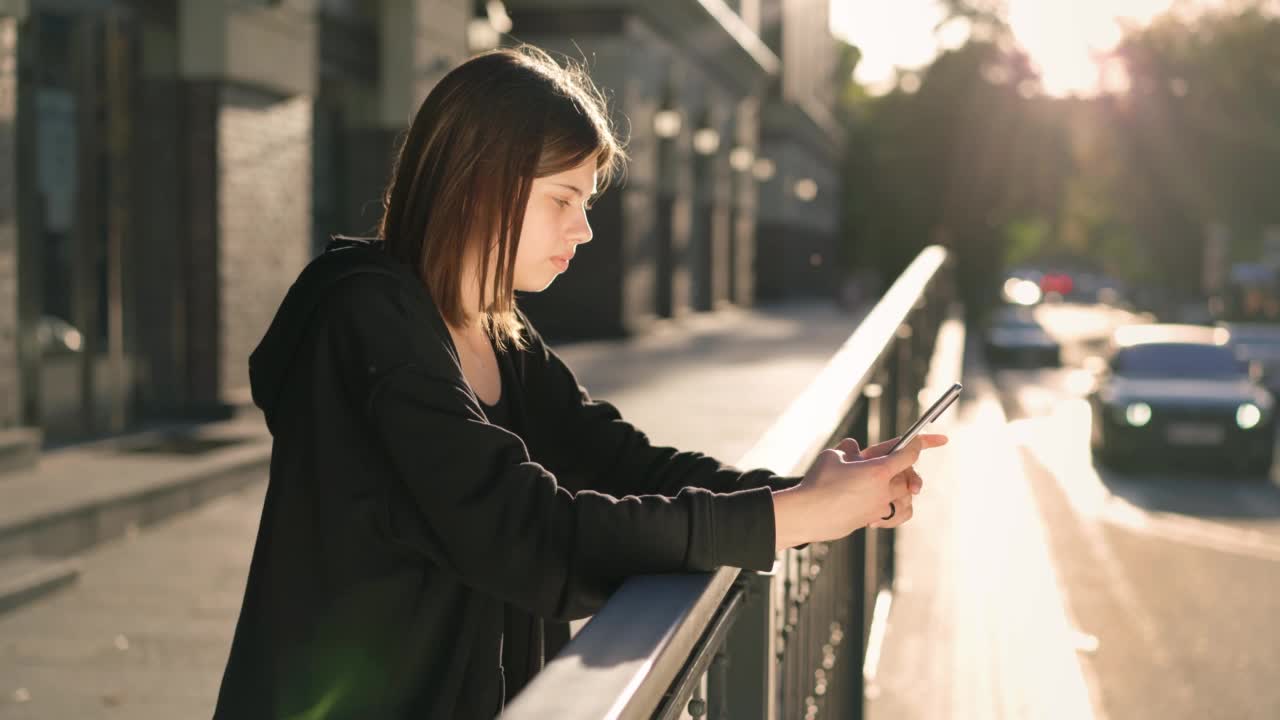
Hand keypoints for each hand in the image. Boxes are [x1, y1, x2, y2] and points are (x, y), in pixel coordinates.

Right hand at [772, 433, 947, 549]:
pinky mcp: (874, 521)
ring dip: (903, 488)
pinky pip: (899, 515)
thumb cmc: (818, 483)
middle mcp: (884, 490)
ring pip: (907, 497)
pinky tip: (887, 504)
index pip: (909, 453)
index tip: (938, 439)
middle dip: (905, 468)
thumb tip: (855, 448)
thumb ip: (849, 450)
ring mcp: (880, 508)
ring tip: (889, 483)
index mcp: (878, 470)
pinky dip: (899, 508)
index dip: (923, 443)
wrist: (807, 514)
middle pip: (909, 476)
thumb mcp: (833, 456)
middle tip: (892, 463)